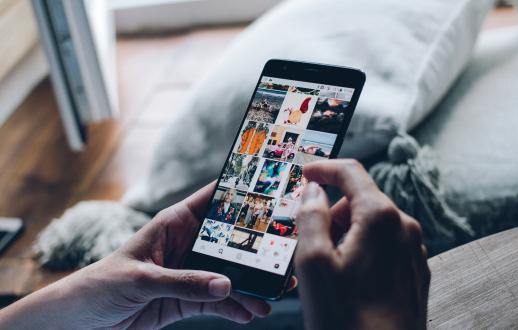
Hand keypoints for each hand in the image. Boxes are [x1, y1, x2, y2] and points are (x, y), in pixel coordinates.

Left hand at [0, 183, 275, 328]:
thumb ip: (184, 282)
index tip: (273, 191)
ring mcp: (190, 273)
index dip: (242, 192)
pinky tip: (250, 313)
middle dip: (255, 248)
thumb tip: (225, 284)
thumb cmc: (100, 285)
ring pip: (228, 274)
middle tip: (283, 254)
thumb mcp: (141, 279)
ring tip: (272, 295)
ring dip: (250, 285)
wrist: (80, 321)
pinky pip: (217, 302)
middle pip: (229, 241)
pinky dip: (234, 308)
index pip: (213, 199)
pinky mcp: (187, 299)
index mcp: (174, 223)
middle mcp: (188, 244)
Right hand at [295, 160, 429, 329]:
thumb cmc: (348, 319)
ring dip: (348, 235)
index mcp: (381, 218)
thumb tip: (314, 190)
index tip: (307, 173)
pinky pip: (384, 245)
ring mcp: (413, 250)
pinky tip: (351, 281)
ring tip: (333, 271)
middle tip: (314, 245)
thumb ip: (311, 216)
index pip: (351, 173)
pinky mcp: (414, 270)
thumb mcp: (313, 263)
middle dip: (334, 214)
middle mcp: (404, 228)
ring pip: (372, 224)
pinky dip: (363, 251)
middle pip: (361, 200)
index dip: (325, 169)